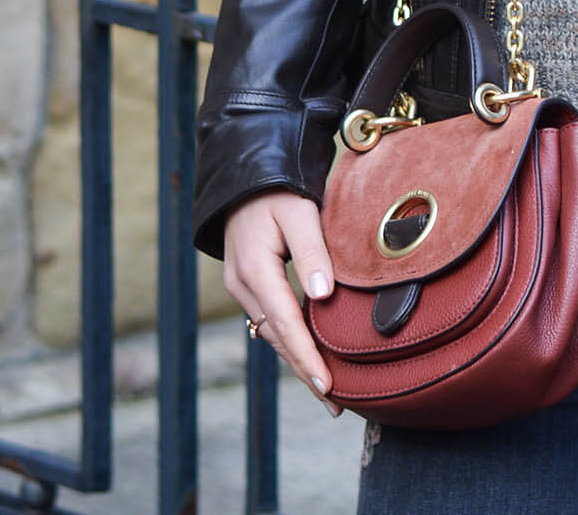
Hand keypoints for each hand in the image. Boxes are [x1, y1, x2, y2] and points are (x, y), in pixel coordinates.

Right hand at [223, 189, 341, 415]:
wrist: (250, 174)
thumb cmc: (279, 191)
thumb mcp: (299, 214)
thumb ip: (312, 254)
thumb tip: (323, 297)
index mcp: (255, 270)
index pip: (286, 324)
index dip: (307, 357)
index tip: (327, 385)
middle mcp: (243, 285)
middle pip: (278, 339)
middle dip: (305, 371)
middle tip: (335, 403)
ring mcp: (242, 287)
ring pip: (272, 334)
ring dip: (298, 360)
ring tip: (327, 389)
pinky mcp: (249, 284)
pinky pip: (270, 321)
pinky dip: (290, 340)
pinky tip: (307, 355)